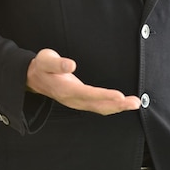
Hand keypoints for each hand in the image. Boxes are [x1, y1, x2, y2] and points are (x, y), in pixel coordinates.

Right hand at [26, 48, 140, 114]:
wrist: (34, 78)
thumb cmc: (42, 67)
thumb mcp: (45, 60)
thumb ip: (57, 63)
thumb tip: (71, 64)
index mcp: (65, 90)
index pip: (88, 94)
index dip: (104, 96)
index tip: (119, 96)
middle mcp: (73, 99)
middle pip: (98, 105)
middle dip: (118, 105)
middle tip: (135, 102)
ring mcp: (78, 103)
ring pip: (101, 108)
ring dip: (119, 107)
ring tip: (135, 104)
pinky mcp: (82, 102)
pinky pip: (99, 107)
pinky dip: (113, 107)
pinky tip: (124, 104)